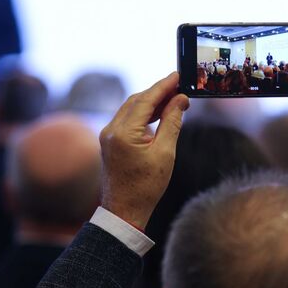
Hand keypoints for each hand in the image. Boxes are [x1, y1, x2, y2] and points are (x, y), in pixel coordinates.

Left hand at [99, 72, 188, 229]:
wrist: (124, 211)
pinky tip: (158, 113)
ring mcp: (108, 135)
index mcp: (124, 132)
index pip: (146, 100)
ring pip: (131, 108)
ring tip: (173, 99)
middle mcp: (111, 130)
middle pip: (137, 100)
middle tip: (179, 87)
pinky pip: (127, 119)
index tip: (178, 76)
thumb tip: (180, 100)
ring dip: (151, 102)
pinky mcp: (110, 141)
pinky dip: (143, 113)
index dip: (164, 86)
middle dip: (158, 92)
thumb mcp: (165, 153)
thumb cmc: (145, 187)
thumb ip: (172, 122)